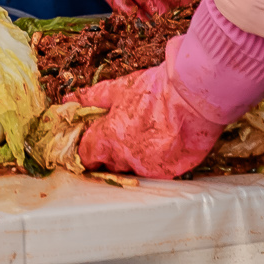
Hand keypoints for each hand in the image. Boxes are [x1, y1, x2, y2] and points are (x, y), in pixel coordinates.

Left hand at [65, 60, 224, 179]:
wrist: (194, 97)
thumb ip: (91, 98)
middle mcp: (126, 158)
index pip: (86, 155)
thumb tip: (68, 101)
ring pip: (132, 171)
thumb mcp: (118, 89)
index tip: (90, 145)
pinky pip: (156, 173)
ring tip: (143, 141)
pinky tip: (161, 147)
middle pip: (109, 165)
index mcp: (108, 138)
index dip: (86, 150)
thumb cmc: (156, 90)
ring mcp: (149, 168)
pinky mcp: (170, 173)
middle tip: (119, 140)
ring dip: (133, 160)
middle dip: (110, 155)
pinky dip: (155, 163)